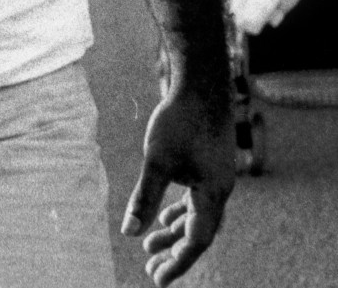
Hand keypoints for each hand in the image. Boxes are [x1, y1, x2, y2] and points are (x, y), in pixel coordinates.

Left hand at [123, 80, 234, 283]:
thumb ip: (144, 198)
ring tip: (151, 244)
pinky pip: (197, 197)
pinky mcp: (210, 162)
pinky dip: (181, 209)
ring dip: (175, 229)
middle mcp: (221, 189)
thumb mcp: (156, 160)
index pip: (196, 241)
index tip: (157, 280)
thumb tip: (129, 232)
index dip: (177, 263)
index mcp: (214, 194)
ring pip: (197, 214)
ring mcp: (217, 175)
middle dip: (174, 251)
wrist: (200, 81)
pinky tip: (166, 214)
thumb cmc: (179, 119)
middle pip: (198, 231)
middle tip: (150, 268)